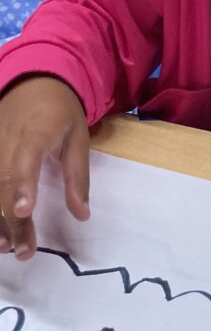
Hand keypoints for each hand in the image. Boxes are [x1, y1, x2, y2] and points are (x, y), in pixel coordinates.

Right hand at [0, 77, 89, 261]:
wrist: (32, 80)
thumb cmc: (60, 111)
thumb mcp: (79, 137)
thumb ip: (78, 176)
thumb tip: (82, 215)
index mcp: (37, 131)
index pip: (26, 159)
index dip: (23, 185)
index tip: (23, 210)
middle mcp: (7, 138)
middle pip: (4, 181)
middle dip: (11, 219)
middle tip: (24, 250)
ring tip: (6, 247)